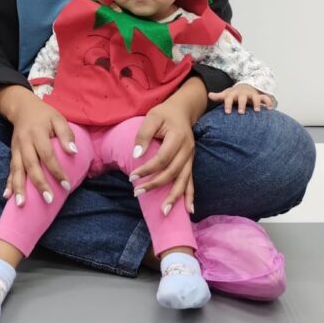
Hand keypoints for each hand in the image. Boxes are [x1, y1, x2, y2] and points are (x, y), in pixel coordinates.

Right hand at [0, 86, 76, 206]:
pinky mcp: (12, 153)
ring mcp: (16, 149)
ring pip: (17, 170)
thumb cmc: (44, 115)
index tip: (66, 185)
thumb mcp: (58, 118)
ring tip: (22, 204)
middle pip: (31, 165)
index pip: (47, 155)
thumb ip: (66, 134)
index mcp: (37, 133)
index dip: (56, 170)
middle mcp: (25, 143)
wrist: (22, 107)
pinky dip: (8, 183)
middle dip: (39, 183)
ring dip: (19, 188)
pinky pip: (10, 170)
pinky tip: (7, 196)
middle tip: (48, 200)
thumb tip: (73, 152)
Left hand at [130, 96, 196, 214]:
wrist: (182, 110)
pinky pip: (191, 181)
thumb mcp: (151, 117)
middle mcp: (187, 150)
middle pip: (172, 172)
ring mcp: (191, 158)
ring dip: (174, 197)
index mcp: (178, 138)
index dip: (147, 169)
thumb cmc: (164, 114)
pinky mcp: (190, 163)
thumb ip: (143, 135)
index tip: (132, 177)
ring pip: (184, 180)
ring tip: (164, 211)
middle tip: (137, 193)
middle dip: (155, 184)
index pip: (162, 158)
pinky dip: (190, 196)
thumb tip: (136, 155)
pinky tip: (189, 210)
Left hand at [208, 83, 273, 113]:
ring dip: (256, 103)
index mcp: (234, 94)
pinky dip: (268, 103)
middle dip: (242, 104)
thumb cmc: (234, 94)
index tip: (227, 112)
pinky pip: (265, 98)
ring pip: (255, 98)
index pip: (229, 98)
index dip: (228, 104)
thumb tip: (209, 95)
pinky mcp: (260, 97)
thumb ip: (219, 96)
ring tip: (258, 111)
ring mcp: (252, 95)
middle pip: (242, 98)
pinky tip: (270, 109)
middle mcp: (243, 94)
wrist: (246, 86)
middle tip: (241, 113)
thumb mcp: (227, 94)